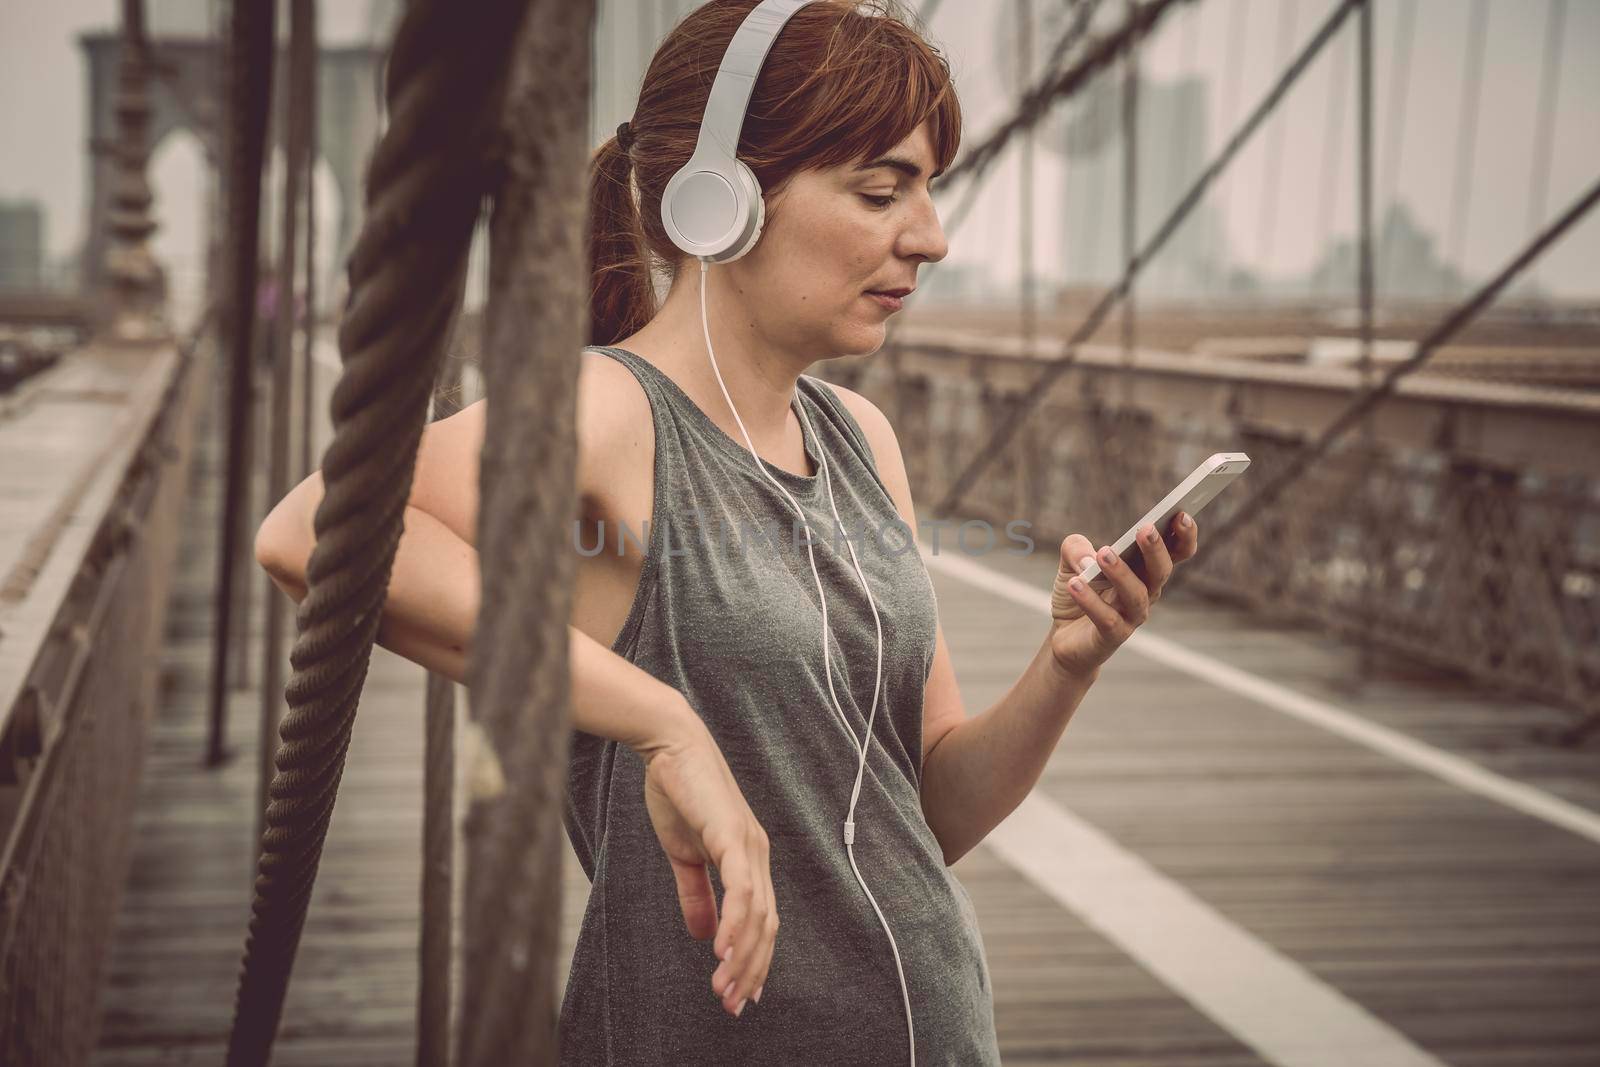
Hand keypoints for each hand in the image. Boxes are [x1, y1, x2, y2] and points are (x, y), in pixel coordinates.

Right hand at [639, 714, 776, 1017]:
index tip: (742, 994)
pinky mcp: (733, 836)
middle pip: (766, 925)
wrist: (670, 747)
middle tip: (733, 1005)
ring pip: (757, 914)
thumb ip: (697, 894)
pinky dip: (736, 923)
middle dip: (751, 969)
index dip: (754, 959)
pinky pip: (742, 889)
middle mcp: (758, 855)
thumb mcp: (684, 855)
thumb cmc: (678, 794)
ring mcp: (749, 845)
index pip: (762, 920)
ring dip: (742, 956)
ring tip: (725, 989)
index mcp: (749, 859)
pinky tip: (724, 951)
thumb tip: (705, 935)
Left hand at [1048, 511, 1198, 677]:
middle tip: (1146, 529)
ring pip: (1136, 595)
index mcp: (1145, 569)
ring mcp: (1132, 616)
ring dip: (1121, 573)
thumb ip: (1076, 547)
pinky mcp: (1113, 636)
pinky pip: (1107, 618)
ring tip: (1103, 554)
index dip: (1184, 535)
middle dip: (1156, 549)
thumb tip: (1088, 556)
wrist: (1064, 638)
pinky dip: (1091, 600)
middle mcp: (1146, 592)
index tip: (1182, 513)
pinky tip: (1075, 583)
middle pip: (1161, 571)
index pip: (1176, 552)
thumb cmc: (1079, 591)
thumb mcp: (1071, 561)